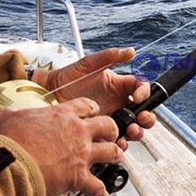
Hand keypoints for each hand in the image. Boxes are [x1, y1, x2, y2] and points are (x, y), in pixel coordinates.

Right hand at [0, 98, 120, 195]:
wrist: (7, 165)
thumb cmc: (6, 142)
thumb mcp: (5, 117)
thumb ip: (13, 114)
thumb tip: (9, 114)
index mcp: (62, 115)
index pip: (86, 106)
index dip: (92, 109)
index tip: (92, 113)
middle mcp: (77, 132)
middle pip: (108, 125)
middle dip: (111, 131)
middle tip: (109, 135)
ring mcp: (81, 154)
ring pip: (112, 152)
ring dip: (115, 156)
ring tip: (116, 159)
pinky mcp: (78, 177)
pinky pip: (97, 187)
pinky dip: (102, 195)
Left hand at [34, 48, 155, 148]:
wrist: (48, 95)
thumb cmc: (67, 78)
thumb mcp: (89, 64)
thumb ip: (110, 56)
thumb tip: (130, 51)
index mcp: (119, 86)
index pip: (141, 88)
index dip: (144, 92)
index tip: (139, 97)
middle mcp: (118, 103)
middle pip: (142, 112)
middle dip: (147, 117)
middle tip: (141, 118)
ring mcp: (110, 119)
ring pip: (133, 128)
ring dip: (137, 131)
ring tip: (130, 130)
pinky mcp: (101, 133)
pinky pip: (115, 141)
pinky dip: (120, 144)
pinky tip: (116, 142)